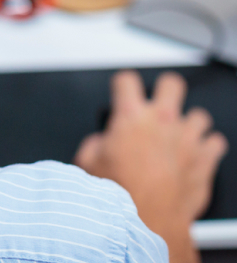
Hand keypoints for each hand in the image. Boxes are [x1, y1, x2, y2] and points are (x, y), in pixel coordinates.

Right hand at [75, 71, 227, 262]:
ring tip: (179, 137)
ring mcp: (187, 139)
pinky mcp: (206, 161)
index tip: (124, 93)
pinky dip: (208, 147)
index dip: (123, 86)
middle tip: (160, 103)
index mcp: (130, 116)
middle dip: (166, 90)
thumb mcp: (87, 163)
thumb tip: (100, 143)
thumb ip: (95, 144)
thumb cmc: (119, 195)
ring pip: (199, 115)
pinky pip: (216, 142)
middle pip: (172, 84)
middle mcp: (162, 121)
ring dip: (189, 124)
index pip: (127, 80)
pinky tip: (197, 155)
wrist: (146, 223)